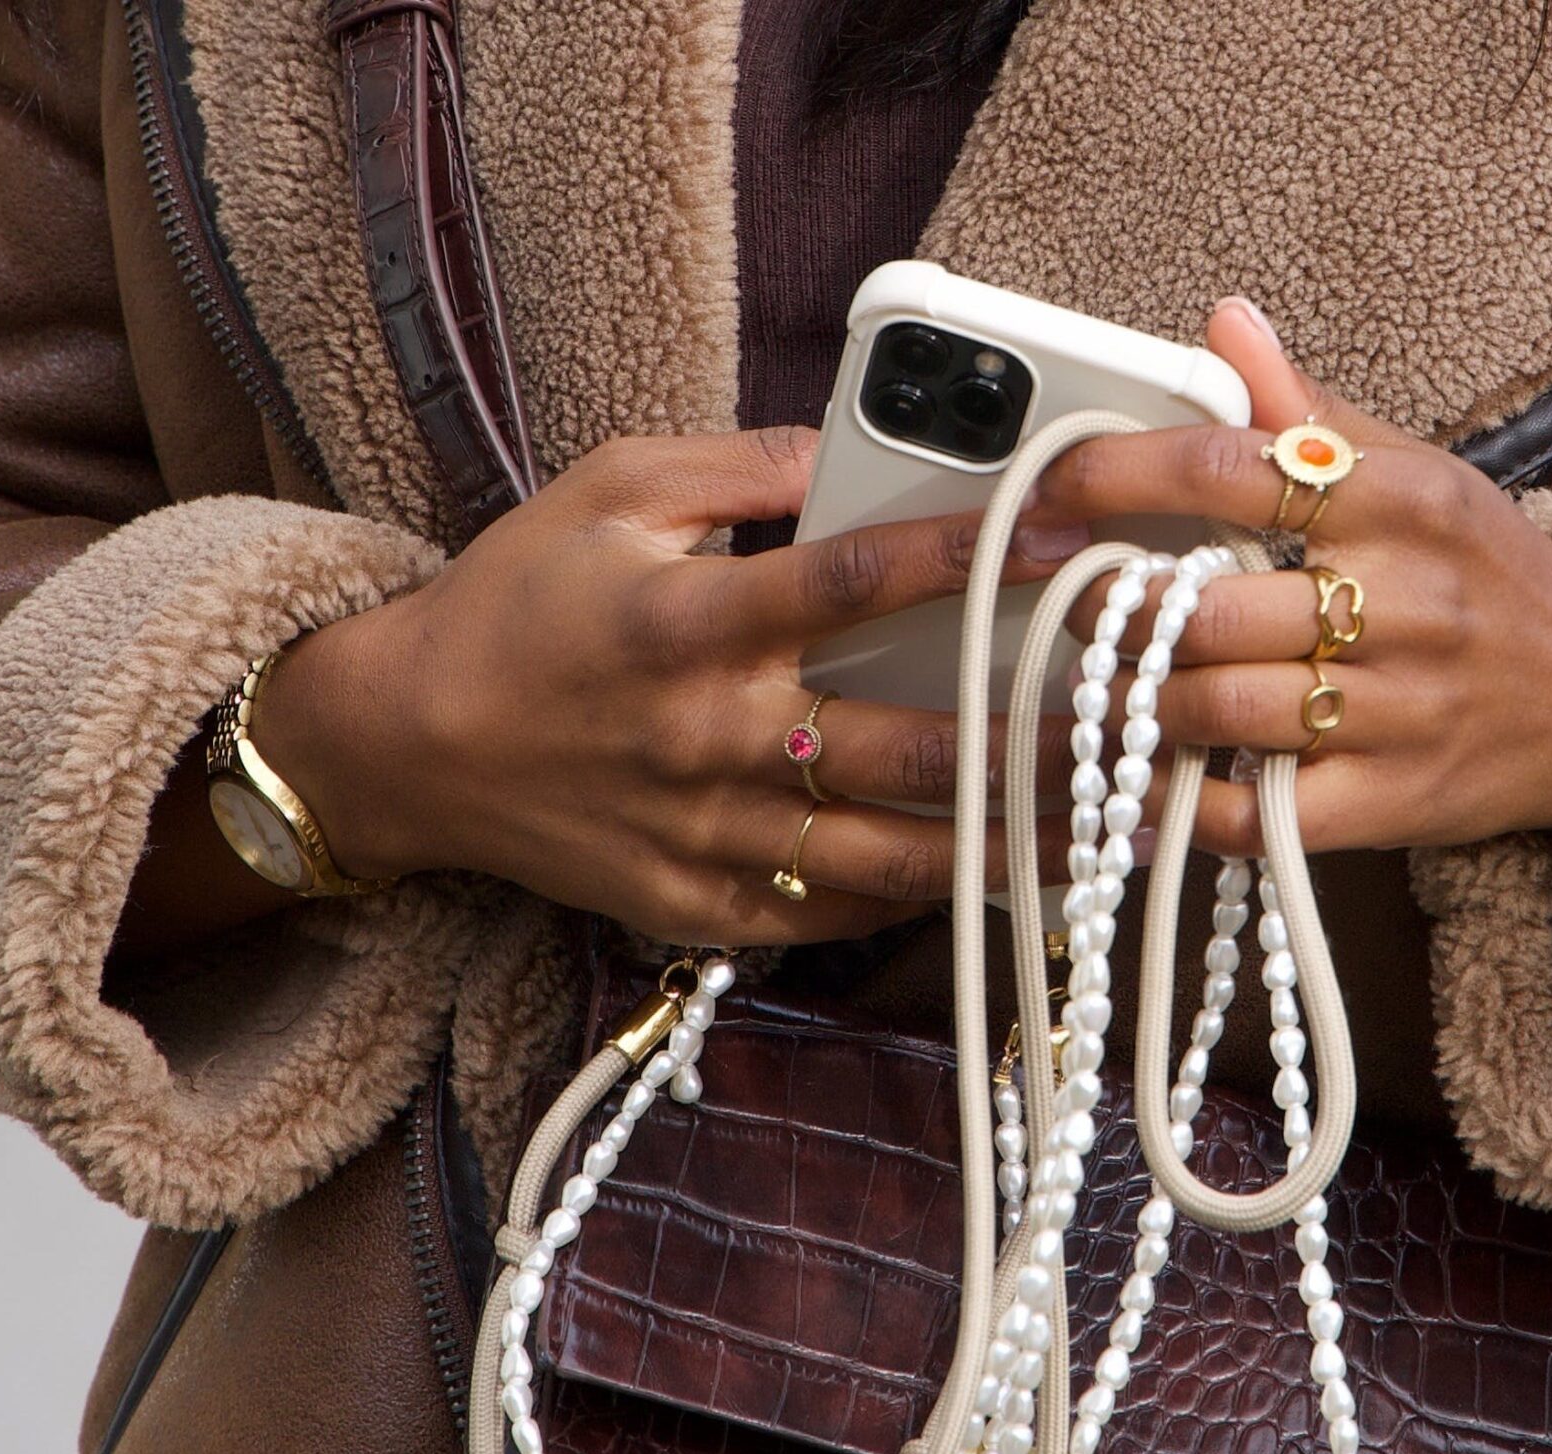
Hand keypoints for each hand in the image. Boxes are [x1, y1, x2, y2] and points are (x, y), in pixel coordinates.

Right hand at [259, 426, 1096, 944]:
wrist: (407, 744)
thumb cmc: (518, 603)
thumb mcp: (608, 490)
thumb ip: (736, 463)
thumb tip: (849, 442)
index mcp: (690, 623)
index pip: (857, 581)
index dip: (975, 556)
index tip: (1078, 538)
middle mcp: (710, 738)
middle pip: (908, 746)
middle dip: (1038, 740)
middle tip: (1145, 728)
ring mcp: (707, 836)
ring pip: (892, 852)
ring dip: (1013, 843)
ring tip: (1117, 826)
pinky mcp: (698, 905)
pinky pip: (833, 912)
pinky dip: (922, 898)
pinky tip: (1009, 883)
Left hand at [1027, 300, 1551, 891]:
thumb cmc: (1488, 579)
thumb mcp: (1420, 474)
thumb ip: (1309, 411)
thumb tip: (1225, 326)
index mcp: (1399, 501)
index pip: (1230, 470)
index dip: (1116, 478)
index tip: (1049, 493)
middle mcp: (1404, 601)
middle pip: (1205, 606)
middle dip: (1118, 611)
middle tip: (1087, 609)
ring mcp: (1402, 709)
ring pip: (1217, 707)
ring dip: (1143, 704)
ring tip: (1124, 688)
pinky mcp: (1395, 801)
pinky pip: (1255, 813)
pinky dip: (1185, 804)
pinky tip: (1157, 781)